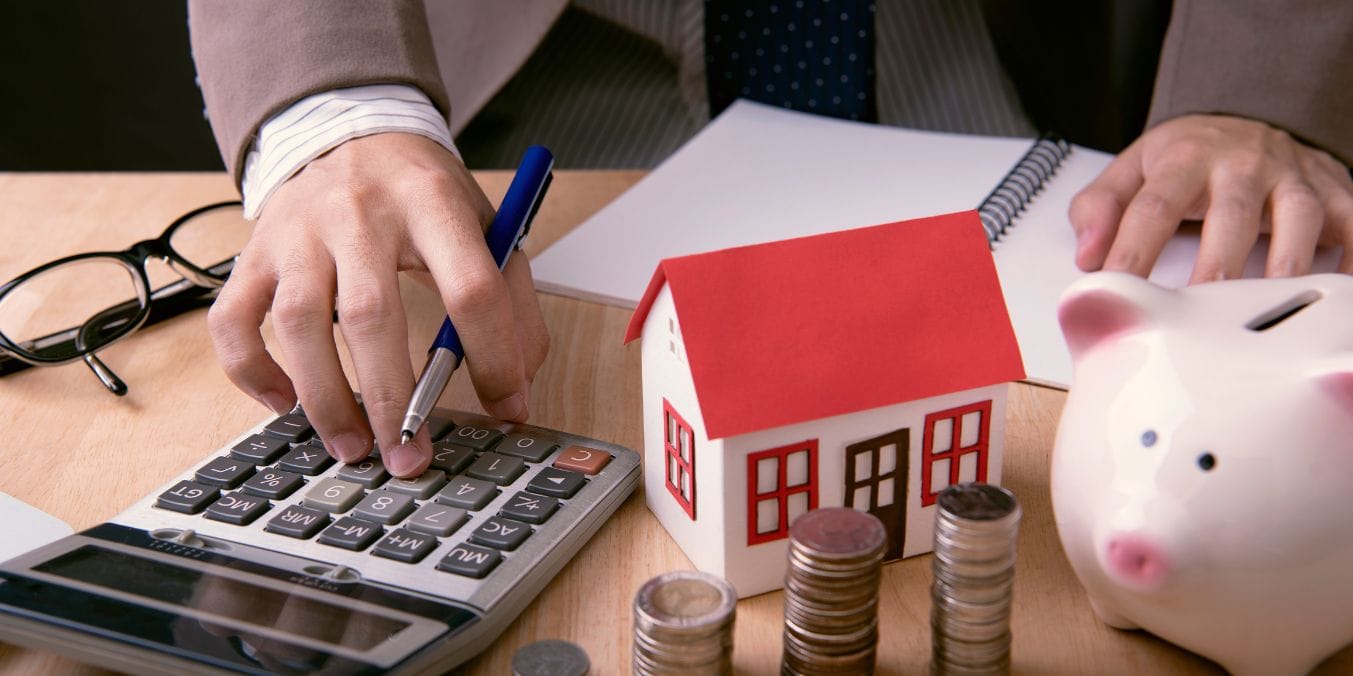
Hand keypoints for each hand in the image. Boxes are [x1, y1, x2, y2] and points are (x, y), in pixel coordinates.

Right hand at [208, 133, 549, 476]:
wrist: (349, 129)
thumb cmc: (423, 194)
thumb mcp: (485, 225)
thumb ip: (512, 301)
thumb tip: (516, 390)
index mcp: (431, 202)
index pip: (471, 287)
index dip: (493, 356)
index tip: (505, 407)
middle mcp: (358, 213)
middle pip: (371, 313)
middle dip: (392, 397)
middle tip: (409, 457)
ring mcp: (298, 231)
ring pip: (297, 322)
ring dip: (324, 396)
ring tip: (352, 447)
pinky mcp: (255, 252)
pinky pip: (234, 320)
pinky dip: (252, 372)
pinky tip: (284, 404)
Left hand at [1069, 114, 1352, 281]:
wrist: (1248, 117)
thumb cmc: (1187, 157)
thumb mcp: (1133, 168)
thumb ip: (1101, 206)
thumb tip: (1087, 252)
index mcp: (1185, 157)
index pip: (1154, 204)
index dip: (1134, 247)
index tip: (1116, 286)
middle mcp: (1243, 162)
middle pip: (1231, 211)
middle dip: (1217, 261)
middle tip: (1200, 308)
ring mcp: (1291, 176)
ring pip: (1297, 215)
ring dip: (1285, 261)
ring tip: (1267, 305)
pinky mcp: (1332, 191)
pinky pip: (1351, 222)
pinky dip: (1348, 255)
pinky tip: (1337, 290)